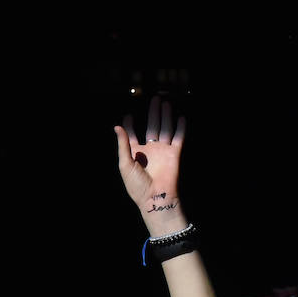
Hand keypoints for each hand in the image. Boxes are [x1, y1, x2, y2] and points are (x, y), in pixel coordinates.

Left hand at [115, 96, 186, 235]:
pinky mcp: (174, 154)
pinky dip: (180, 128)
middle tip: (154, 99)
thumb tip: (117, 127)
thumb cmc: (137, 185)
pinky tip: (180, 118)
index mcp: (136, 154)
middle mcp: (150, 151)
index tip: (128, 115)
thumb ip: (123, 144)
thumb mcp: (125, 164)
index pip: (132, 135)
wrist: (155, 197)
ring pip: (165, 129)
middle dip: (153, 113)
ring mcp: (163, 152)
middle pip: (152, 127)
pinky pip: (178, 138)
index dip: (130, 125)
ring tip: (165, 103)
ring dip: (165, 116)